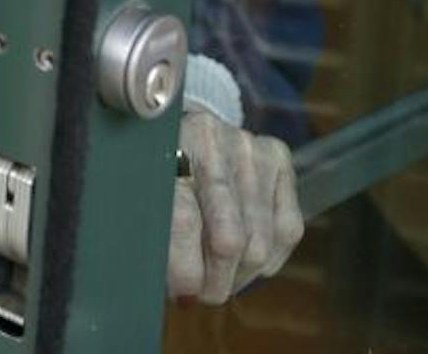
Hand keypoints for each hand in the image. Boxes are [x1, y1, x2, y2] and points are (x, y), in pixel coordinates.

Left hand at [168, 109, 303, 303]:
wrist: (184, 132)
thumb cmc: (158, 173)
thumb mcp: (140, 196)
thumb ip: (155, 236)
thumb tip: (180, 295)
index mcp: (163, 147)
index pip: (183, 220)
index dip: (186, 268)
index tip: (184, 295)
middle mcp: (210, 141)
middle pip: (228, 237)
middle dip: (217, 280)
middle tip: (204, 294)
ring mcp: (248, 147)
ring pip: (259, 241)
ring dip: (240, 274)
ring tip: (221, 280)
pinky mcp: (278, 157)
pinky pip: (286, 229)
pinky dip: (268, 258)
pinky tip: (247, 262)